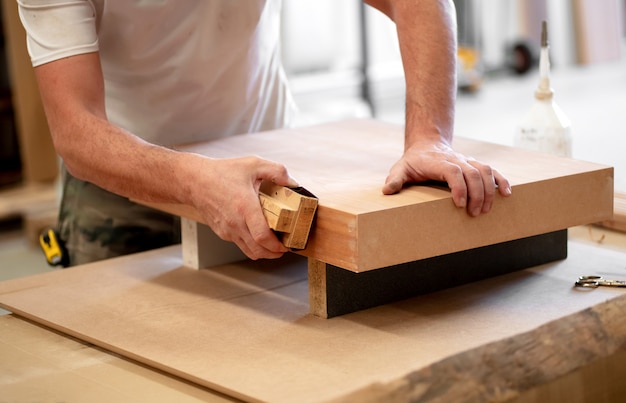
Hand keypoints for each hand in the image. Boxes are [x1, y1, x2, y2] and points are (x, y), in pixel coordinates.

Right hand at [186, 154, 297, 259]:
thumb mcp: (253, 164)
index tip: (288, 244)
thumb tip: (294, 183)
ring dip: (265, 252)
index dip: (278, 245)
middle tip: (286, 247)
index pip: (263, 236)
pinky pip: (241, 245)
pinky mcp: (222, 233)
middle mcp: (235, 223)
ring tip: (275, 245)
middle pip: (259, 250)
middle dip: (275, 253)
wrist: (194, 180)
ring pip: (250, 251)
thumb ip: (276, 171)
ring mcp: (228, 230)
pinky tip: (259, 235)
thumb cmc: (222, 172)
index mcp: (245, 207)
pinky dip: (253, 245)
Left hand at [382, 139, 511, 215]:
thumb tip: (387, 191)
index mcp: (438, 162)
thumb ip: (395, 180)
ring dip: (489, 191)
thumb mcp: (400, 169)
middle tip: (473, 214)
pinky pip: (492, 171)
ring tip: (486, 210)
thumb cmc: (413, 161)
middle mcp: (456, 159)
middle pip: (473, 173)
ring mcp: (467, 161)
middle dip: (476, 194)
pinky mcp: (475, 165)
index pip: (453, 171)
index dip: (459, 187)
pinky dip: (501, 181)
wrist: (427, 145)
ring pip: (485, 171)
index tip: (459, 204)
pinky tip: (507, 194)